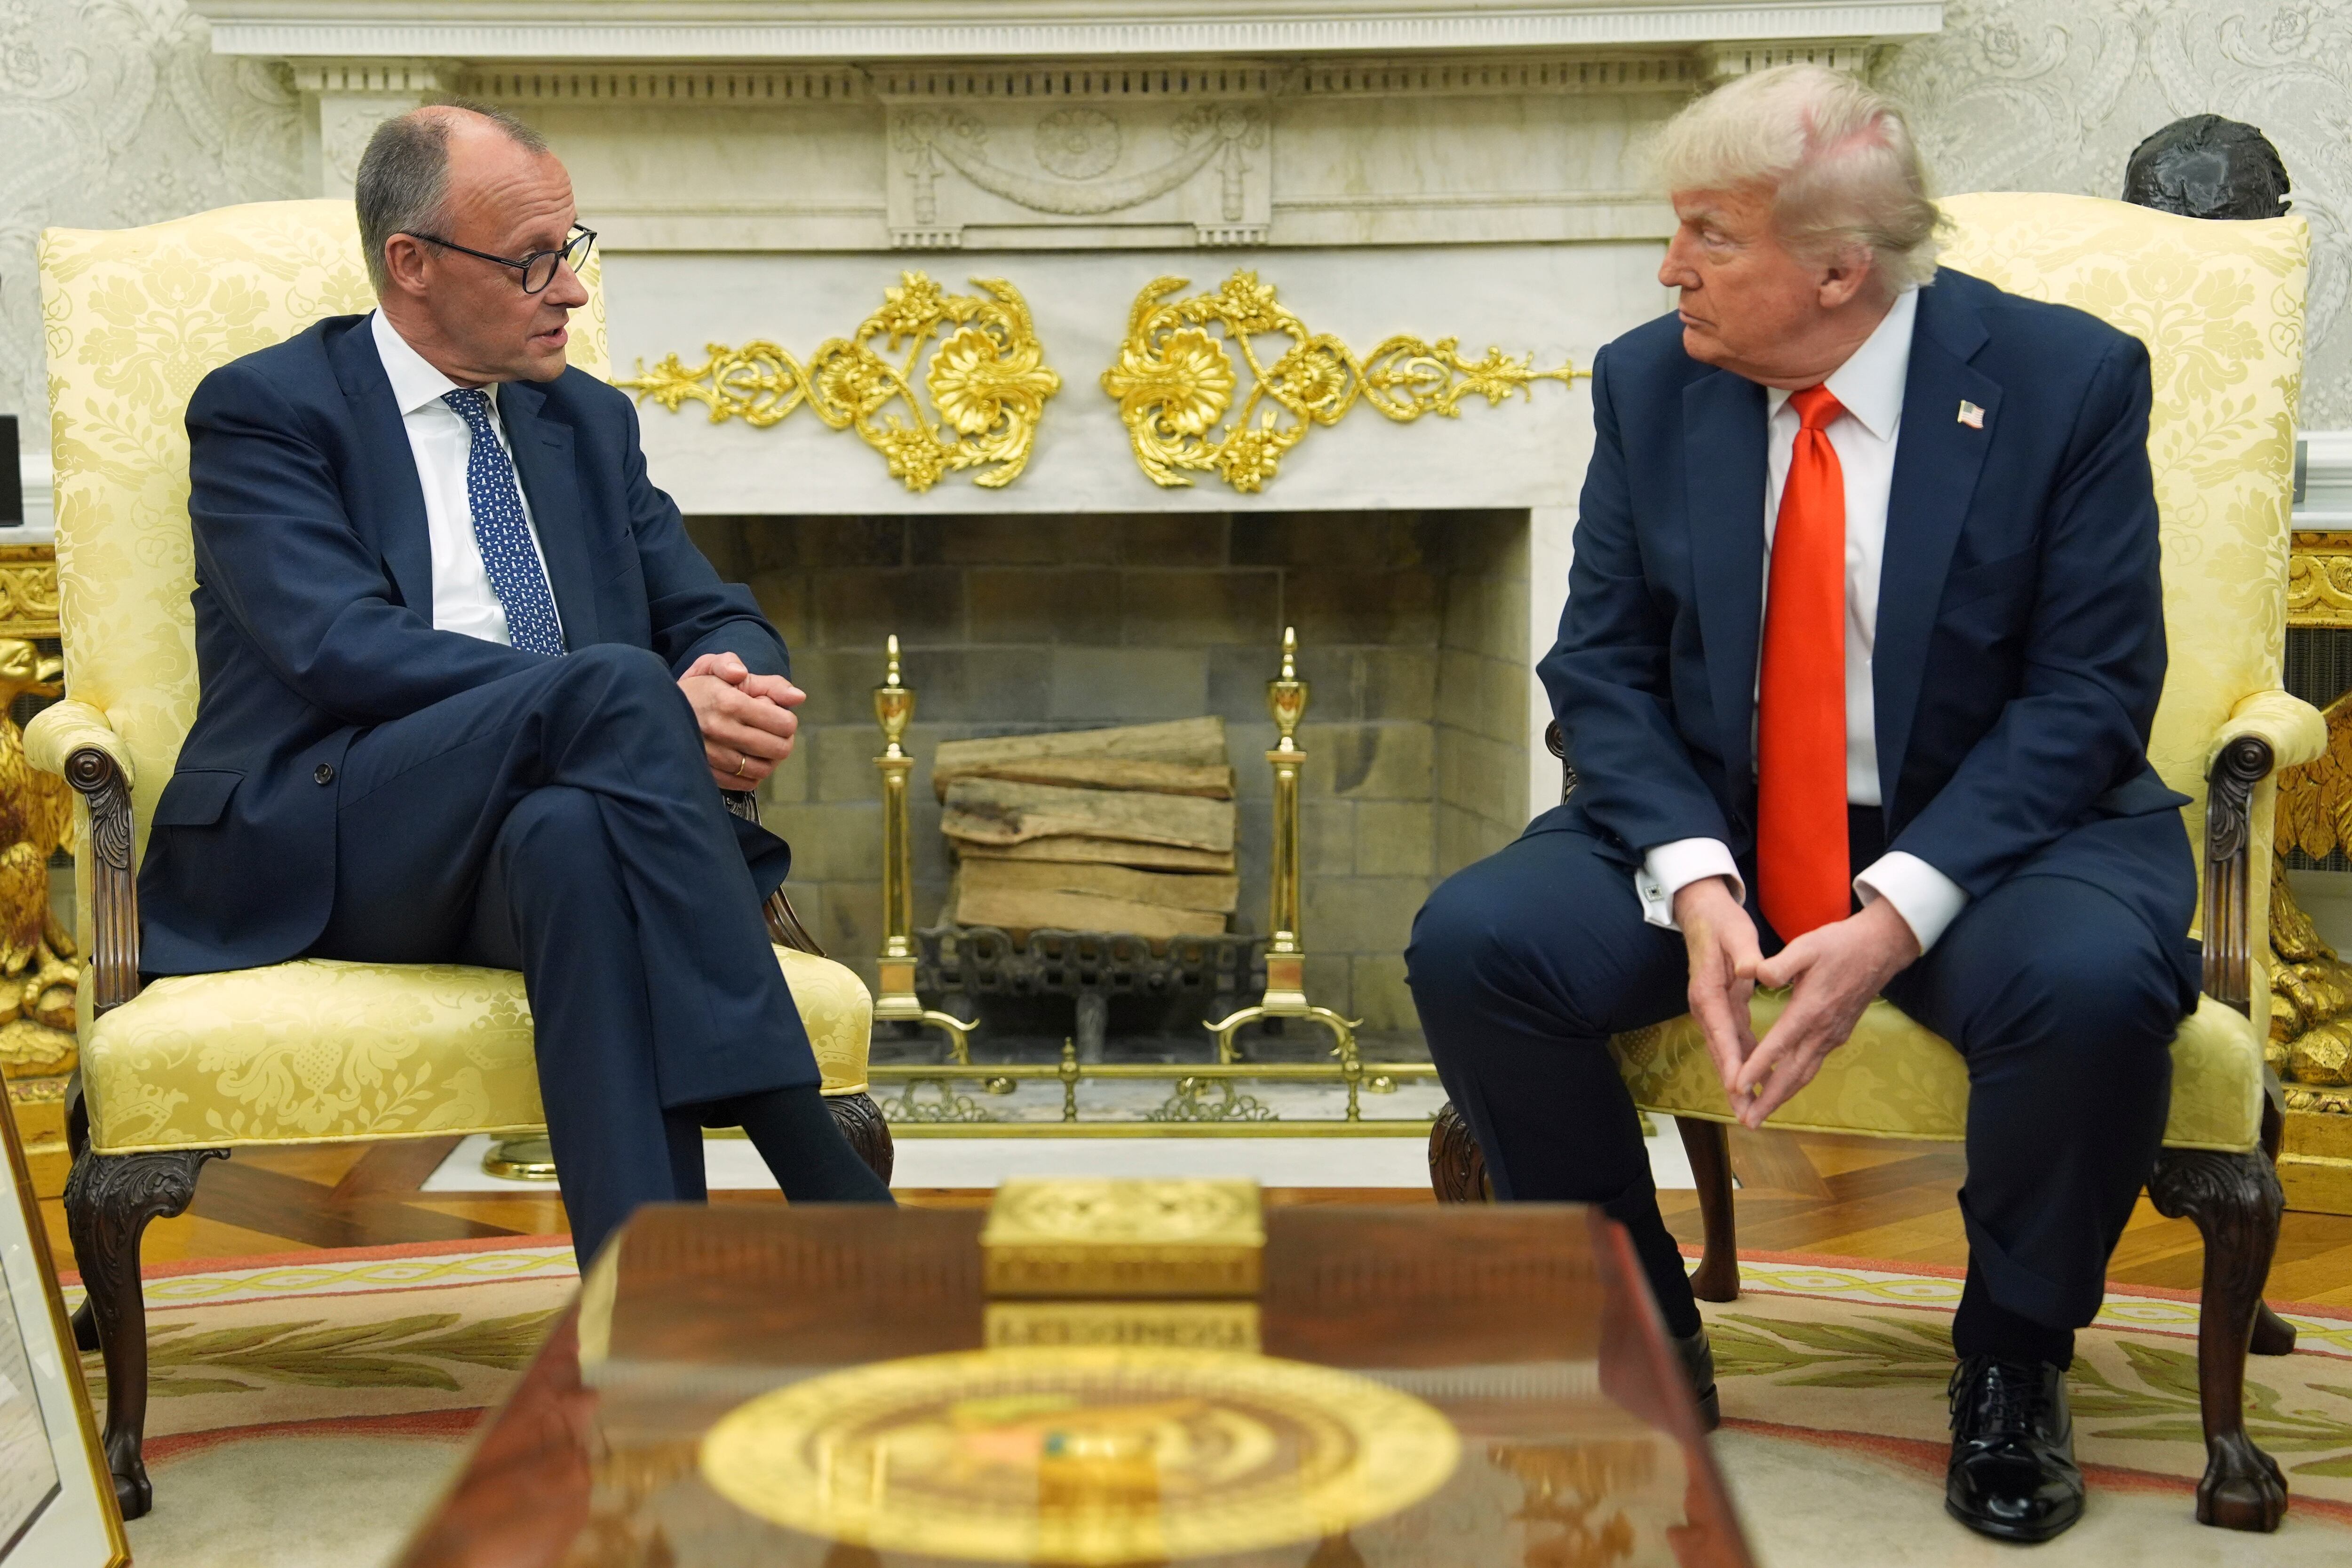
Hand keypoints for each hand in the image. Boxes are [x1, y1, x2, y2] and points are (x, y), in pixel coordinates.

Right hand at [677, 652, 804, 791]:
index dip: (786, 720)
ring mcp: (712, 756)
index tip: (774, 714)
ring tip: (758, 745)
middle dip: (783, 740)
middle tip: (772, 732)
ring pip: (764, 769)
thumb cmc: (696, 687)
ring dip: (769, 758)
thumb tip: (797, 697)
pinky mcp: (706, 773)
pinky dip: (753, 774)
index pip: (783, 723)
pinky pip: (745, 783)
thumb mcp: (722, 668)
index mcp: (729, 703)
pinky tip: (745, 758)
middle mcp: (721, 731)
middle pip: (779, 749)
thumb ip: (762, 679)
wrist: (653, 709)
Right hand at [1675, 876, 1763, 1102]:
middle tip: (1746, 1113)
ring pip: (1726, 1051)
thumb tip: (1750, 972)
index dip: (1731, 1060)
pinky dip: (1744, 1062)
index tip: (1740, 1086)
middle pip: (1720, 1051)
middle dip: (1733, 1083)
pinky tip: (1757, 1080)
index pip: (1721, 1031)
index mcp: (1708, 991)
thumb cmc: (1722, 922)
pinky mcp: (1721, 1008)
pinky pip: (1733, 1041)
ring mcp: (1711, 1010)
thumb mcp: (1737, 933)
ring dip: (1738, 1080)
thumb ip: (1744, 954)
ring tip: (1752, 1108)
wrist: (1703, 913)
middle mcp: (1705, 1006)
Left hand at [1729, 899, 1920, 1128]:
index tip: (1737, 1088)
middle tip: (1747, 1123)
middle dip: (1769, 1100)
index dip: (1757, 1067)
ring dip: (1782, 1097)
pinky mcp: (1836, 1036)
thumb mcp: (1806, 946)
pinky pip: (1812, 1066)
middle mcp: (1822, 1031)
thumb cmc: (1839, 945)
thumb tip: (1753, 974)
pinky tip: (1781, 1088)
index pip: (1779, 1045)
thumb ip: (1778, 964)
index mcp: (1810, 1010)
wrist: (1880, 950)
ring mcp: (1831, 1036)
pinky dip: (1794, 1082)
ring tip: (1760, 1115)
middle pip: (1792, 1074)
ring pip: (1804, 1074)